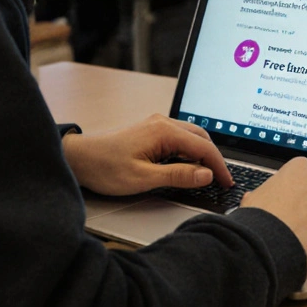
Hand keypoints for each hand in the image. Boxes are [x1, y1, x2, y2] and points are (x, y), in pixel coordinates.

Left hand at [61, 115, 232, 195]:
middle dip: (214, 158)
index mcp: (163, 131)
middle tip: (222, 180)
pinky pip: (179, 138)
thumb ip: (177, 176)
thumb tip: (205, 175)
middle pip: (201, 137)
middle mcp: (162, 123)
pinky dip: (190, 151)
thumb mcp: (142, 178)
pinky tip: (188, 165)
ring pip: (191, 136)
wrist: (78, 158)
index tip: (227, 183)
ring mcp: (156, 125)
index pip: (203, 147)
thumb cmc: (105, 167)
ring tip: (208, 175)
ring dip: (202, 154)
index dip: (219, 166)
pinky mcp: (150, 131)